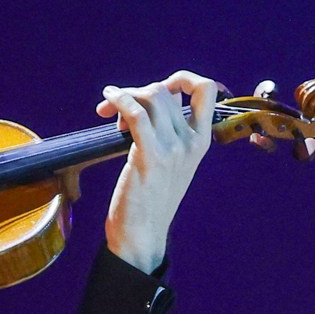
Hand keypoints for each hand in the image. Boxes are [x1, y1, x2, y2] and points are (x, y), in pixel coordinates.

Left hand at [98, 70, 217, 272]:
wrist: (142, 235)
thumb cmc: (150, 199)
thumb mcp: (172, 163)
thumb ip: (170, 133)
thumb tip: (148, 102)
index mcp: (202, 141)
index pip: (207, 89)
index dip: (182, 79)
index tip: (160, 87)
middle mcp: (192, 142)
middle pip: (164, 91)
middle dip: (137, 92)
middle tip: (118, 110)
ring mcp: (173, 149)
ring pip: (151, 96)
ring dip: (126, 97)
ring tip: (111, 116)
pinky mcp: (150, 156)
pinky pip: (135, 112)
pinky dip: (119, 99)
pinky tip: (107, 101)